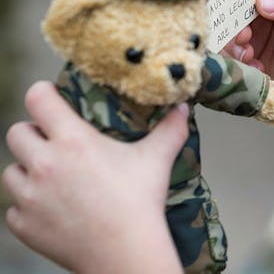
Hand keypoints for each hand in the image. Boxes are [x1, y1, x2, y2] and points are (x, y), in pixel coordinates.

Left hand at [3, 82, 185, 272]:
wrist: (124, 252)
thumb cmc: (139, 203)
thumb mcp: (157, 159)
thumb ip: (171, 128)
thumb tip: (183, 108)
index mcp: (72, 141)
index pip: (37, 99)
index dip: (43, 93)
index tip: (53, 99)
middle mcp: (44, 164)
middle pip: (17, 132)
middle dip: (33, 133)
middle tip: (55, 142)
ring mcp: (29, 196)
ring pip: (11, 170)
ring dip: (28, 170)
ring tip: (53, 177)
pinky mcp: (23, 224)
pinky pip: (13, 209)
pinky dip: (28, 207)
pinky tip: (53, 208)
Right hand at [225, 0, 273, 108]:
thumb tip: (262, 1)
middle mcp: (268, 4)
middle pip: (237, 2)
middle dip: (233, 18)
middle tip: (243, 35)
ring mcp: (258, 28)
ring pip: (231, 28)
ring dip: (234, 42)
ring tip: (248, 54)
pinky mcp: (251, 52)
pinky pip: (233, 52)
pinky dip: (239, 60)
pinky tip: (257, 68)